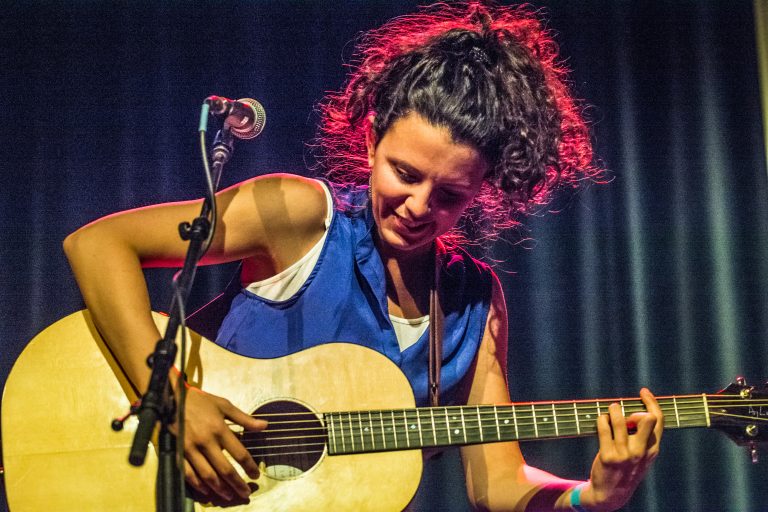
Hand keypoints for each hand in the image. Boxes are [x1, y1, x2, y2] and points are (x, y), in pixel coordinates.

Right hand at [172, 387, 266, 502]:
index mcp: (219, 428)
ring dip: (220, 488)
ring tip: (230, 496)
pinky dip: (198, 485)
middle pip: (224, 469)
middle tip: (246, 493)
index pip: (239, 453)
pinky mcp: (177, 453)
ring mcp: (190, 449)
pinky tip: (207, 491)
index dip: (249, 466)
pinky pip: (188, 474)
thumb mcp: (224, 405)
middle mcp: (206, 441)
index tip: (256, 475)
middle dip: (237, 483)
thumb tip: (265, 426)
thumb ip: (244, 418)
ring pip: (207, 475)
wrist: (171, 397)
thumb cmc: (200, 401)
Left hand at [581, 388, 663, 510]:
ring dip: (614, 410)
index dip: (652, 402)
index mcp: (652, 449)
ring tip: (610, 410)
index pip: (658, 420)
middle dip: (635, 410)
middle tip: (625, 414)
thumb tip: (639, 411)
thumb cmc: (626, 469)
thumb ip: (644, 437)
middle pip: (646, 419)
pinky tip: (601, 420)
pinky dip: (601, 419)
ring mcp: (624, 454)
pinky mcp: (607, 456)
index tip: (643, 392)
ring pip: (620, 420)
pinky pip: (604, 428)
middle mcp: (641, 451)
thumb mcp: (642, 456)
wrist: (611, 494)